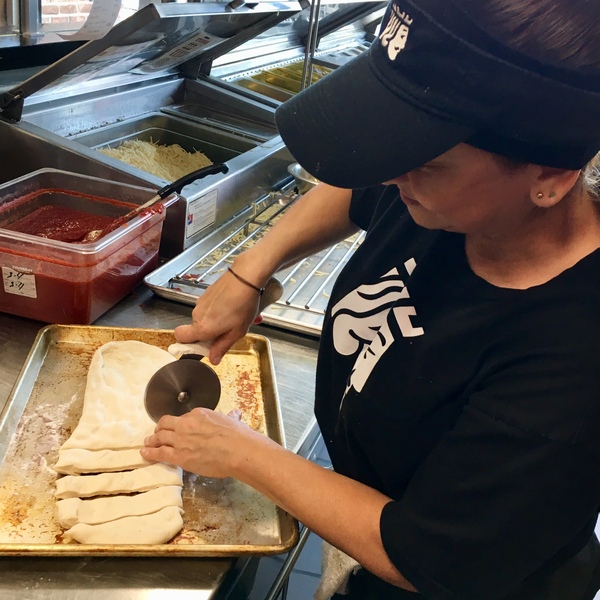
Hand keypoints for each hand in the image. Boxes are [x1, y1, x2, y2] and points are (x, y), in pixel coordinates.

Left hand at [141, 408, 268, 477]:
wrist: (237, 450)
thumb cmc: (237, 435)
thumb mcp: (233, 420)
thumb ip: (231, 416)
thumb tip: (235, 414)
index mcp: (198, 414)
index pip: (183, 417)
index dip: (180, 423)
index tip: (179, 428)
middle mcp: (186, 424)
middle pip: (166, 424)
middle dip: (160, 428)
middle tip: (157, 433)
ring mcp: (181, 440)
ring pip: (159, 437)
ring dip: (152, 440)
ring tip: (148, 442)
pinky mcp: (179, 456)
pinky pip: (159, 453)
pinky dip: (150, 452)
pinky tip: (144, 453)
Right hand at [174, 267, 263, 364]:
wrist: (246, 278)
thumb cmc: (243, 304)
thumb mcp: (237, 332)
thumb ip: (222, 347)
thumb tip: (213, 359)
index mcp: (202, 328)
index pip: (180, 337)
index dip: (189, 343)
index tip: (203, 346)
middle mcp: (198, 315)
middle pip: (198, 329)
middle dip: (212, 332)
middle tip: (230, 330)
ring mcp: (202, 302)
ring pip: (206, 317)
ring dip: (219, 320)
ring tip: (238, 317)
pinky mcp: (207, 293)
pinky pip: (211, 307)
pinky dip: (221, 309)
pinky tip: (236, 306)